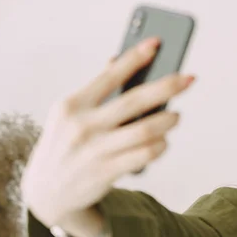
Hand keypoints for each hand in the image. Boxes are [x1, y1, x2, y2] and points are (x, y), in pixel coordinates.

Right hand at [21, 37, 195, 226]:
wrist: (48, 192)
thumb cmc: (68, 145)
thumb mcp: (71, 116)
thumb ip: (96, 93)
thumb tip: (119, 60)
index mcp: (73, 105)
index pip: (110, 75)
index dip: (135, 58)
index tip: (157, 43)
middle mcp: (82, 125)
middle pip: (134, 101)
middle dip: (166, 87)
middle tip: (189, 79)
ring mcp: (95, 150)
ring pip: (145, 131)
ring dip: (167, 121)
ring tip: (176, 116)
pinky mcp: (106, 172)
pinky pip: (144, 155)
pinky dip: (159, 146)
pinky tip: (163, 141)